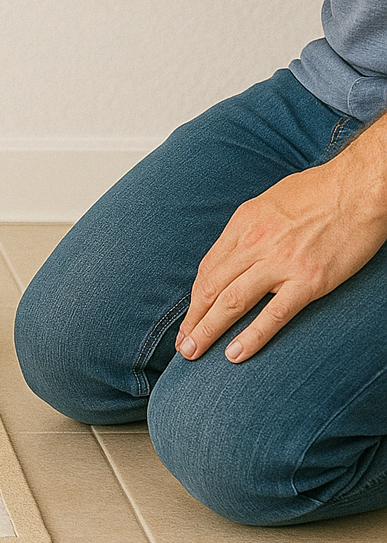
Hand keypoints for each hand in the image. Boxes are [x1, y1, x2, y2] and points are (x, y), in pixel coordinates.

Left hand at [176, 135, 386, 362]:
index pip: (208, 268)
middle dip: (193, 320)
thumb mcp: (268, 203)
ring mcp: (280, 263)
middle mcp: (254, 243)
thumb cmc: (318, 191)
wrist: (359, 188)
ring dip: (209, 330)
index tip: (189, 318)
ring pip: (232, 302)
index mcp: (243, 224)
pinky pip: (274, 314)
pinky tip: (235, 354)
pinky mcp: (309, 280)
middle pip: (212, 287)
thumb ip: (249, 230)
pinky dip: (252, 336)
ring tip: (194, 353)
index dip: (195, 298)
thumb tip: (235, 255)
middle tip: (182, 345)